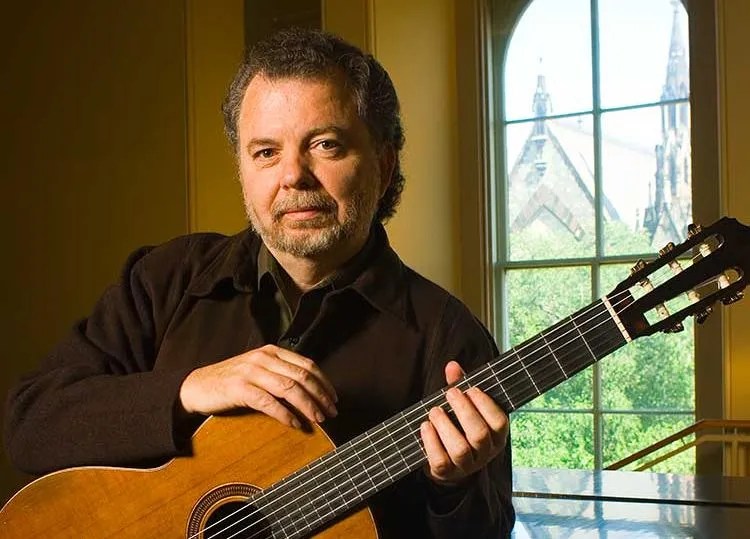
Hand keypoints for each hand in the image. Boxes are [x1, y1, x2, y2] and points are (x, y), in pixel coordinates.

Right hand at [178, 344, 337, 428]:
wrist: (196, 386)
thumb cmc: (231, 381)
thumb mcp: (259, 370)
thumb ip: (281, 373)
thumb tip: (311, 391)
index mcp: (272, 351)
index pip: (306, 364)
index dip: (324, 382)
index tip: (334, 398)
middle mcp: (264, 358)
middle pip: (301, 376)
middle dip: (320, 395)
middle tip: (331, 412)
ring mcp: (252, 372)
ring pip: (289, 388)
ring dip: (307, 405)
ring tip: (318, 419)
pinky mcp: (240, 388)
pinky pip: (269, 402)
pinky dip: (285, 414)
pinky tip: (295, 424)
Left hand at [420, 360, 507, 485]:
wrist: (447, 464)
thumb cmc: (459, 427)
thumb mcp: (463, 407)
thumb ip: (459, 386)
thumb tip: (452, 365)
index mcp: (496, 436)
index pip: (499, 422)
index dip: (485, 405)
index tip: (471, 389)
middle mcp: (485, 453)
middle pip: (479, 435)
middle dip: (464, 411)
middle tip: (450, 392)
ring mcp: (466, 466)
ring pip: (460, 449)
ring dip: (445, 426)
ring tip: (435, 410)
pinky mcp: (446, 473)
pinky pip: (440, 461)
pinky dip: (431, 442)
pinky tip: (425, 426)